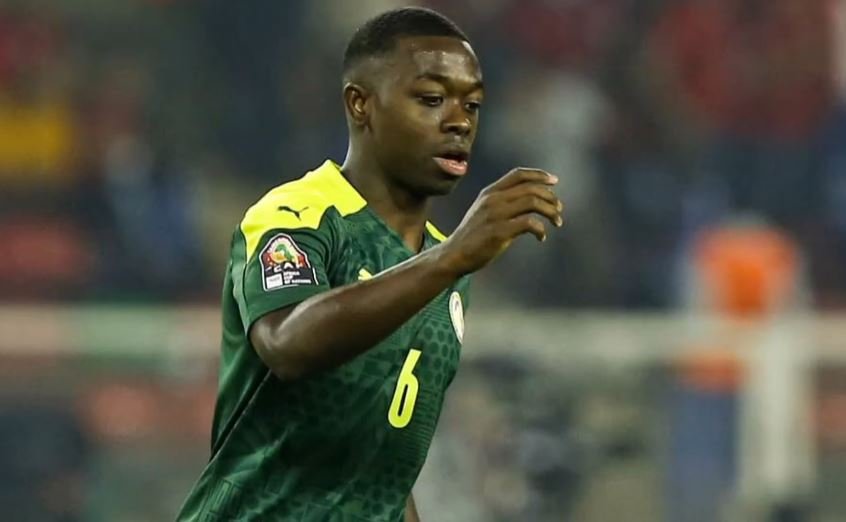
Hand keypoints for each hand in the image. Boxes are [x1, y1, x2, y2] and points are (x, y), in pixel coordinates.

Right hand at [439, 168, 563, 275]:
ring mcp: (496, 215)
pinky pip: (529, 223)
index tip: (554, 181)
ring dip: (550, 211)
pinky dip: (541, 229)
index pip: (518, 174)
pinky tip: (541, 237)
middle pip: (531, 188)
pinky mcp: (499, 232)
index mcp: (490, 192)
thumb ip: (501, 201)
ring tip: (557, 222)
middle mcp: (493, 199)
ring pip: (533, 202)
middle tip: (559, 209)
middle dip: (550, 197)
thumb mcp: (483, 210)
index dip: (539, 175)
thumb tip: (530, 200)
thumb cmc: (473, 235)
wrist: (454, 254)